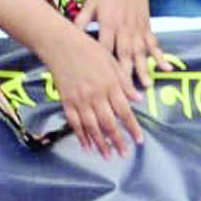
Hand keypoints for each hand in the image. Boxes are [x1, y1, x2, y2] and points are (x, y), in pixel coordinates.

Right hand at [42, 29, 144, 157]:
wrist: (61, 45)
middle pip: (109, 124)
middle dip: (117, 141)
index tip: (139, 141)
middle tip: (124, 154)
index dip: (132, 128)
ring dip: (101, 144)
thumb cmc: (89, 50)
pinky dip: (81, 136)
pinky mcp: (67, 102)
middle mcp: (96, 95)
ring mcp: (80, 100)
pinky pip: (75, 123)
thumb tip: (138, 99)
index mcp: (110, 85)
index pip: (124, 112)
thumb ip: (125, 82)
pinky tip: (87, 146)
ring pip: (92, 127)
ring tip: (108, 156)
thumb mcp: (112, 62)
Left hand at [75, 0, 163, 94]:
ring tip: (146, 85)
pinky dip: (161, 57)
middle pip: (124, 53)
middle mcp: (124, 27)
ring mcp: (137, 28)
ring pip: (141, 51)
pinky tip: (166, 69)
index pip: (104, 47)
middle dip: (125, 72)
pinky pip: (154, 44)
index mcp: (108, 22)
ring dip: (144, 68)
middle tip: (125, 92)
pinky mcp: (147, 26)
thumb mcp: (91, 3)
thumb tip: (69, 36)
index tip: (100, 81)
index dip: (103, 64)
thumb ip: (81, 20)